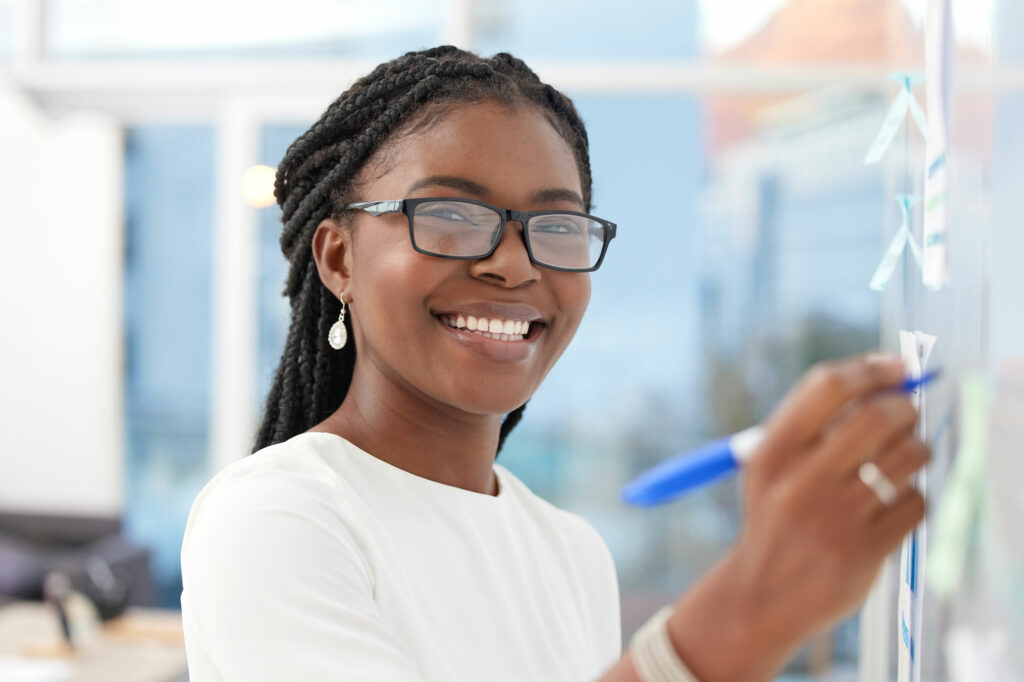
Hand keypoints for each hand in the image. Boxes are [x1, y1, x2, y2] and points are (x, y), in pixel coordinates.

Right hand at [666, 355, 928, 681]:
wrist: (763, 594)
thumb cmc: (776, 517)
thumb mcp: (769, 468)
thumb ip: (812, 425)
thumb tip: (884, 380)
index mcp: (771, 452)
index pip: (827, 386)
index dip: (869, 369)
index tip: (895, 367)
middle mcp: (800, 481)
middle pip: (876, 416)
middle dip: (904, 406)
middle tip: (906, 412)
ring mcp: (835, 517)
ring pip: (907, 456)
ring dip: (916, 448)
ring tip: (904, 457)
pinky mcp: (865, 550)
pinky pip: (915, 502)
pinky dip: (912, 497)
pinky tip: (892, 504)